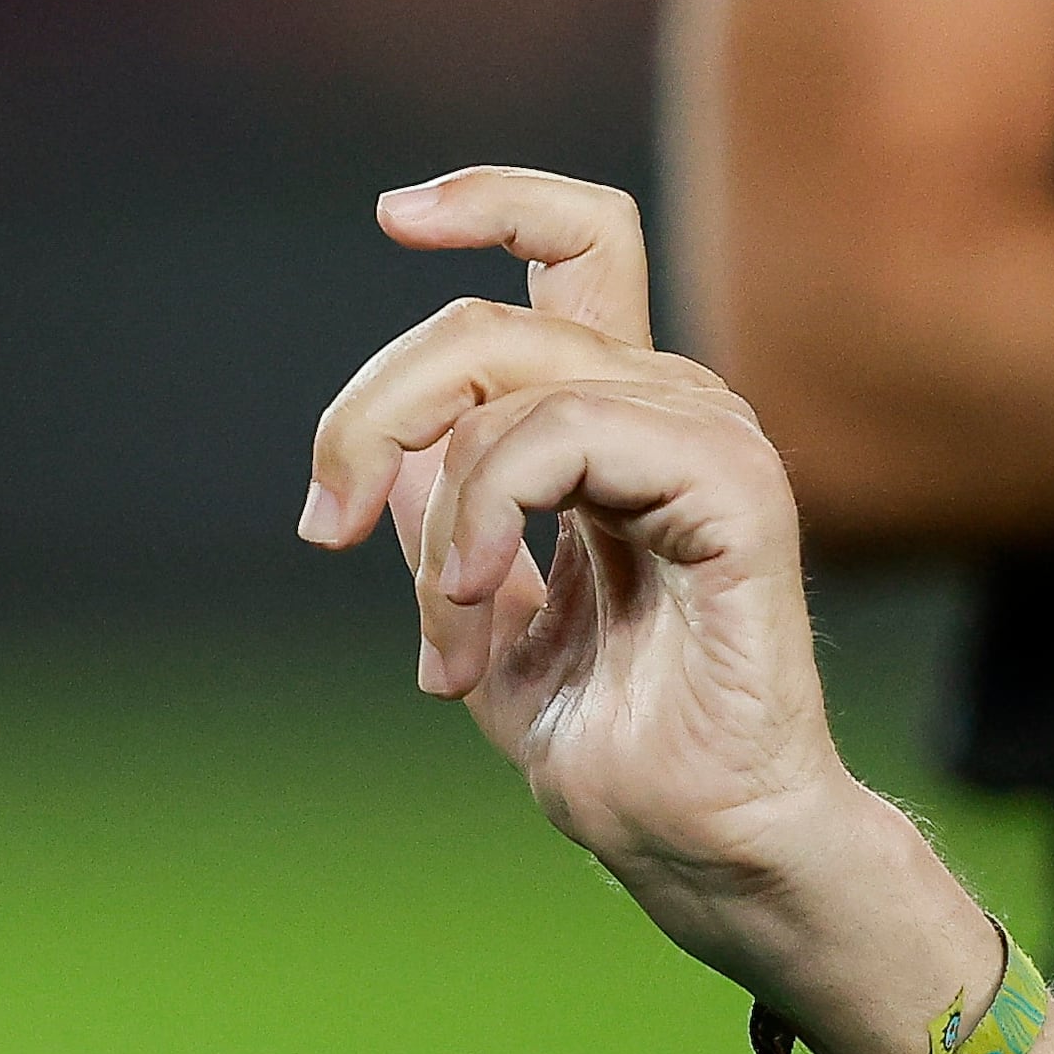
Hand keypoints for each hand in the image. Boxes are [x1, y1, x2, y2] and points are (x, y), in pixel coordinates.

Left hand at [300, 167, 980, 1053]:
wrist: (700, 849)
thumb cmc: (621, 753)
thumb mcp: (486, 626)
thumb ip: (442, 531)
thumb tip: (382, 463)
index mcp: (624, 426)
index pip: (574, 252)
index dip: (489, 204)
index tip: (391, 215)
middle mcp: (672, 412)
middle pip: (493, 322)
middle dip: (371, 408)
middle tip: (321, 522)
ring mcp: (709, 445)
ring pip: (518, 379)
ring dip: (438, 508)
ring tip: (446, 639)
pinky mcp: (732, 496)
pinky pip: (576, 433)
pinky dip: (491, 511)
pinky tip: (473, 608)